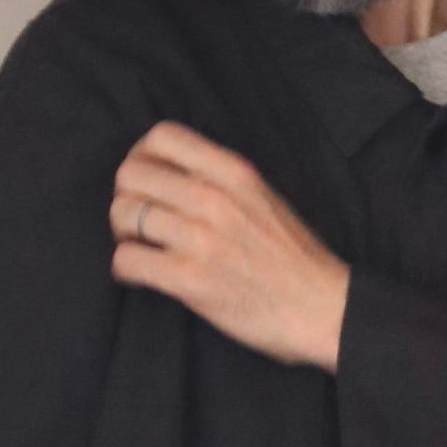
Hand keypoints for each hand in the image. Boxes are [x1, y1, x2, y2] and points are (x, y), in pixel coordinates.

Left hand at [110, 120, 351, 371]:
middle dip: (124, 198)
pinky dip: (124, 268)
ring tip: (140, 248)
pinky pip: (128, 260)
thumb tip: (172, 176)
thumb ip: (222, 181)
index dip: (140, 157)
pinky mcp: (190, 281)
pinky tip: (139, 274)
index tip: (145, 181)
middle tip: (136, 221)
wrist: (324, 309)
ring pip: (123, 216)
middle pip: (131, 176)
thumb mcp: (264, 197)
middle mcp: (214, 198)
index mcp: (234, 172)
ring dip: (122, 234)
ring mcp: (201, 239)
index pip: (161, 137)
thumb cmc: (295, 258)